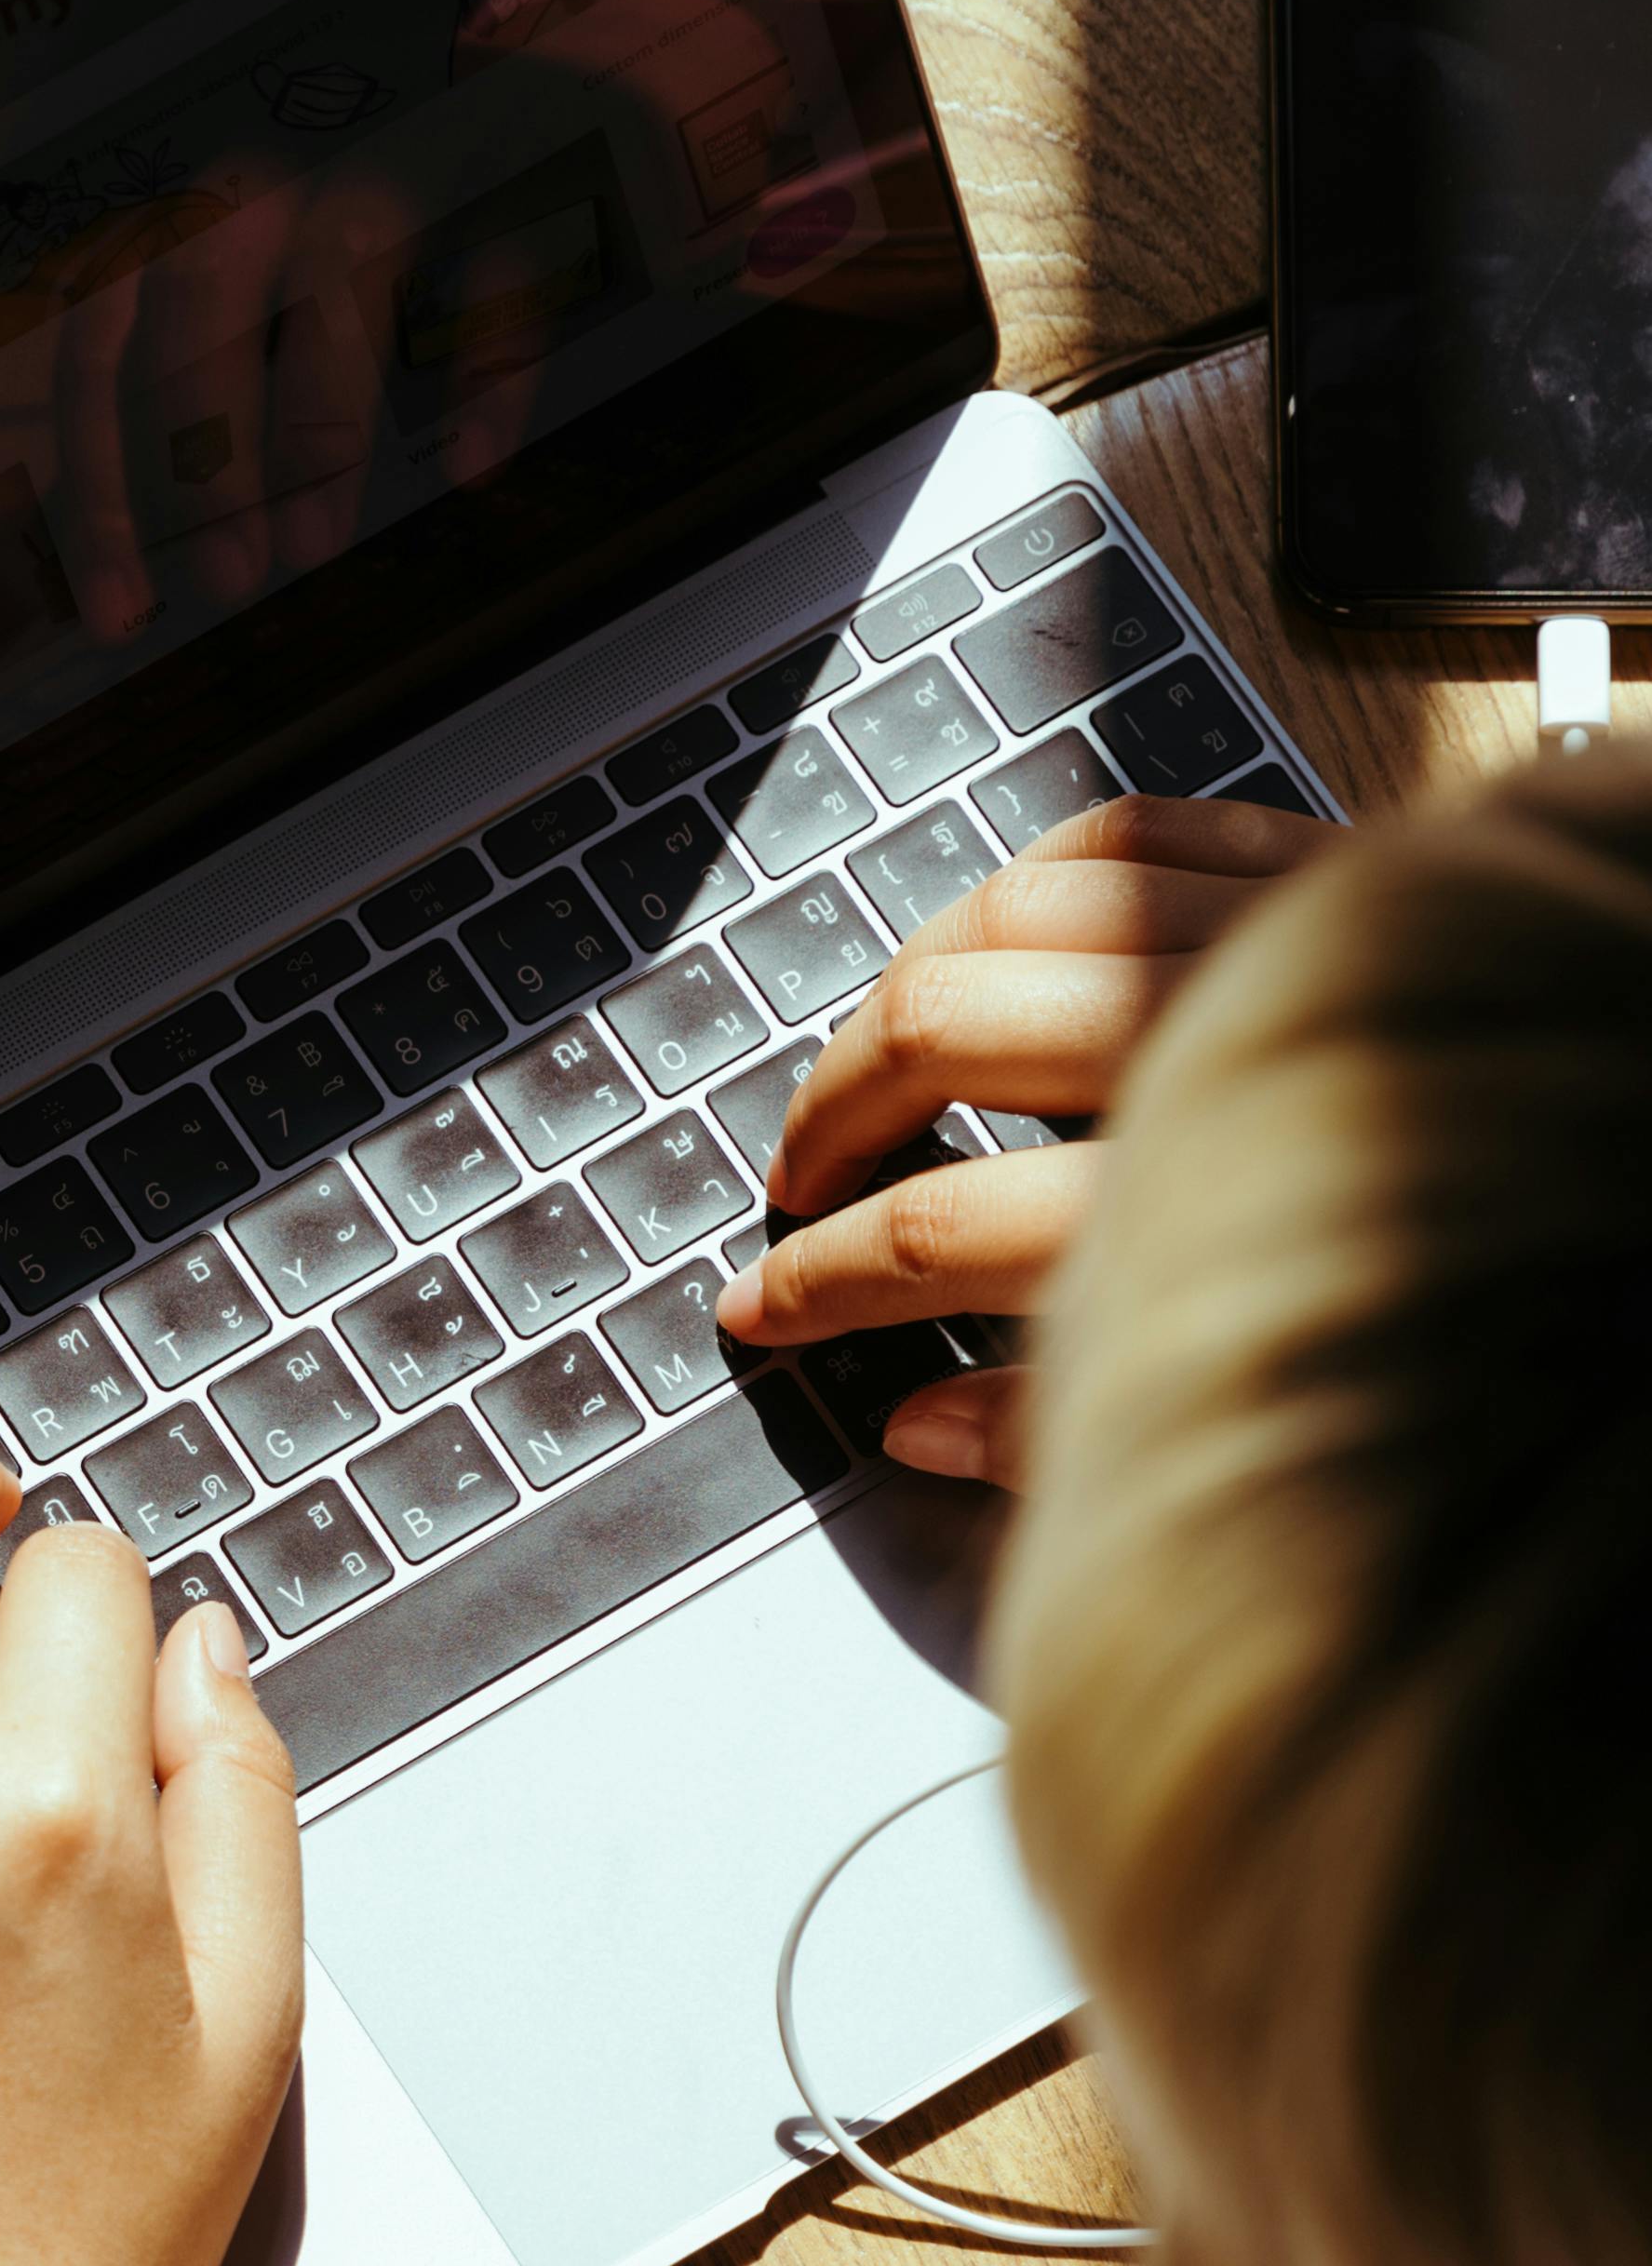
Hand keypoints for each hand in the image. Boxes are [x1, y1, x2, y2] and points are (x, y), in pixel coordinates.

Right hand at [715, 794, 1337, 1479]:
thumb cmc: (1503, 1299)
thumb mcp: (1279, 1418)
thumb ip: (1076, 1428)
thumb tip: (921, 1420)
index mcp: (1212, 1203)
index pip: (937, 1235)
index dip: (816, 1281)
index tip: (762, 1313)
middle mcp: (1229, 1046)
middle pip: (942, 1042)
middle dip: (828, 1122)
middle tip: (795, 1192)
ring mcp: (1274, 934)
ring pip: (1006, 918)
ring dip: (898, 995)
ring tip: (866, 1071)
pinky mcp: (1322, 863)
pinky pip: (1117, 837)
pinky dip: (1022, 891)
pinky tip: (989, 951)